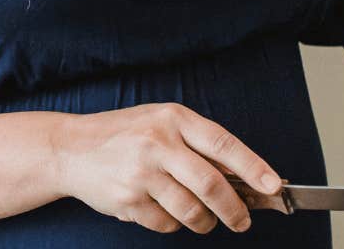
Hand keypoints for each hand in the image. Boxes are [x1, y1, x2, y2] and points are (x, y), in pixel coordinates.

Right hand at [54, 102, 281, 233]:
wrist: (70, 148)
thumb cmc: (123, 135)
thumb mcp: (160, 123)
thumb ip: (196, 144)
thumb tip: (242, 175)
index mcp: (172, 118)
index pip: (222, 144)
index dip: (253, 167)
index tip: (273, 185)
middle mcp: (157, 142)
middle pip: (211, 185)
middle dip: (234, 210)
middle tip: (242, 221)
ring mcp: (141, 172)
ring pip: (191, 210)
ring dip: (203, 222)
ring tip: (202, 220)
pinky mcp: (127, 199)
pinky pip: (166, 223)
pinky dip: (172, 224)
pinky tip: (161, 210)